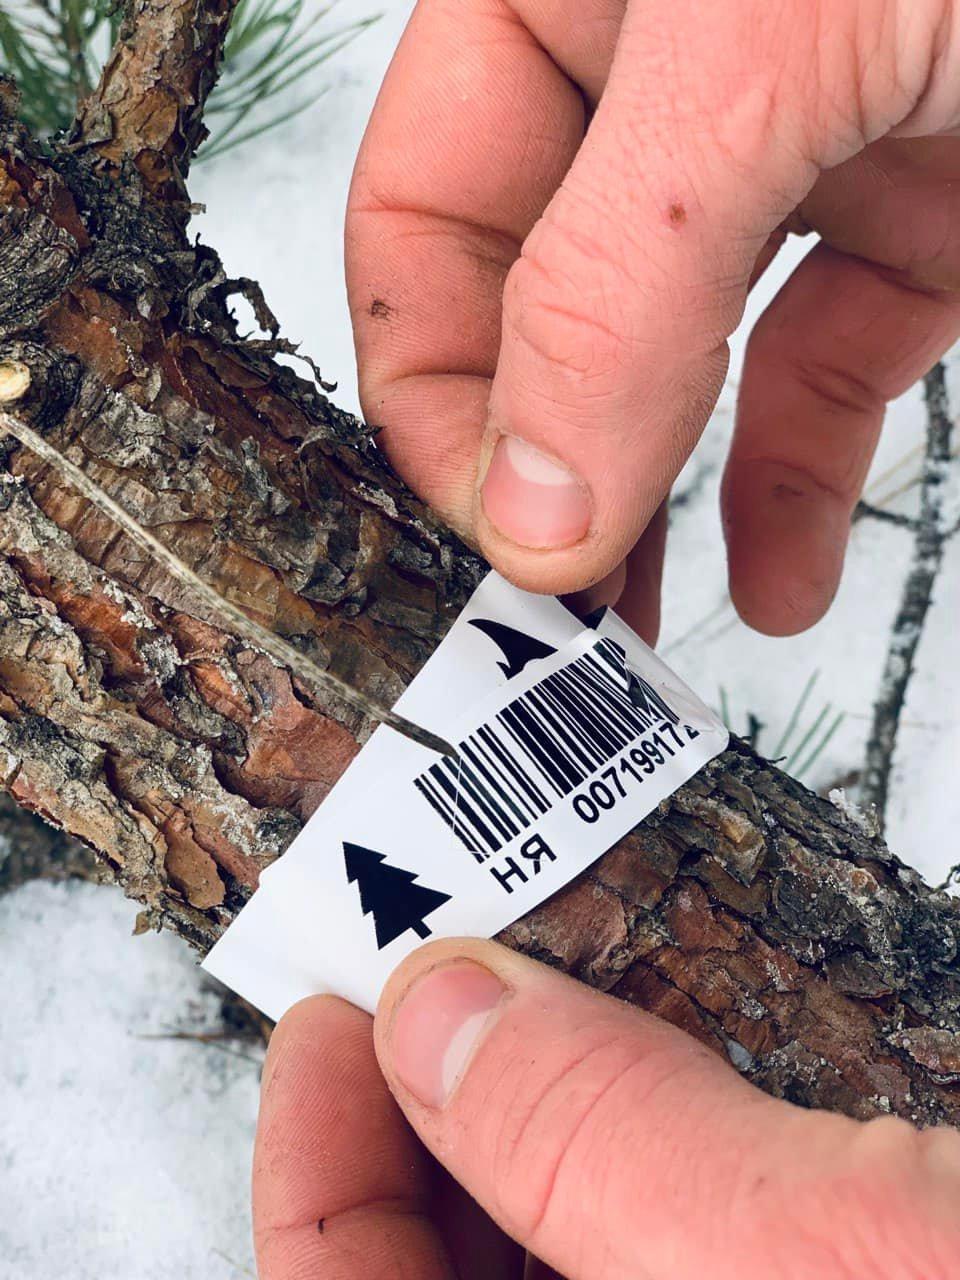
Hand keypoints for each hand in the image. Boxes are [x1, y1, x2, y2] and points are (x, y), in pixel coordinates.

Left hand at [253, 940, 959, 1278]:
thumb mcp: (873, 1271)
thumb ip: (619, 1160)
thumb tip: (440, 1014)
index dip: (322, 1189)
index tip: (327, 1017)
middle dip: (444, 1119)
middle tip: (441, 954)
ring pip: (609, 1243)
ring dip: (564, 1107)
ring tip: (560, 967)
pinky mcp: (861, 1276)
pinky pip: (723, 1231)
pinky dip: (685, 1127)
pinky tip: (701, 1036)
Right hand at [346, 0, 959, 640]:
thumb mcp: (771, 49)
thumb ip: (621, 275)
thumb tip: (529, 495)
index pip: (422, 208)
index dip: (433, 381)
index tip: (494, 524)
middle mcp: (665, 83)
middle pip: (536, 304)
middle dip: (543, 470)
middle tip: (558, 610)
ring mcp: (796, 151)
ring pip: (673, 362)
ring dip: (652, 505)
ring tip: (636, 631)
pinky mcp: (918, 213)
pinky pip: (822, 365)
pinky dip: (794, 482)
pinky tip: (779, 579)